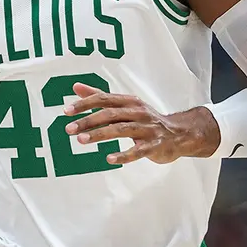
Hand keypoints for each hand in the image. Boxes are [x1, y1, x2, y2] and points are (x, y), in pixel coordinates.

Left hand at [63, 83, 219, 163]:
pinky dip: (124, 155)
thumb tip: (76, 87)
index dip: (85, 104)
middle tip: (70, 129)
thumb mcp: (126, 105)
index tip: (67, 111)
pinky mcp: (154, 145)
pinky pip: (138, 150)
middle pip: (111, 114)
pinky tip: (110, 159)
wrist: (179, 133)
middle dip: (89, 120)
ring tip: (82, 140)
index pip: (104, 99)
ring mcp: (147, 129)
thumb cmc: (147, 120)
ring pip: (122, 130)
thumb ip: (100, 96)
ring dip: (101, 134)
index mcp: (130, 102)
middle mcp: (138, 112)